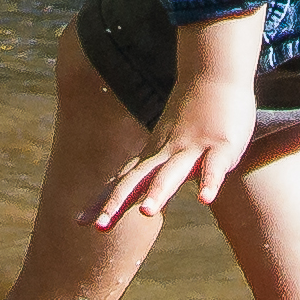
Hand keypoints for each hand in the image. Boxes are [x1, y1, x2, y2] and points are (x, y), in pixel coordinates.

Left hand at [94, 64, 262, 231]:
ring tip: (146, 214)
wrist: (214, 73)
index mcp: (153, 155)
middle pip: (137, 181)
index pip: (122, 182)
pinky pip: (213, 167)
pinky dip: (209, 182)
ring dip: (158, 193)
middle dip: (118, 203)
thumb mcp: (168, 144)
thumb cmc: (192, 114)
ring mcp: (192, 148)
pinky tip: (204, 200)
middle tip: (100, 227)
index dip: (102, 202)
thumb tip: (140, 194)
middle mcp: (166, 153)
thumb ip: (154, 170)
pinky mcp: (220, 146)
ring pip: (172, 174)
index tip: (79, 223)